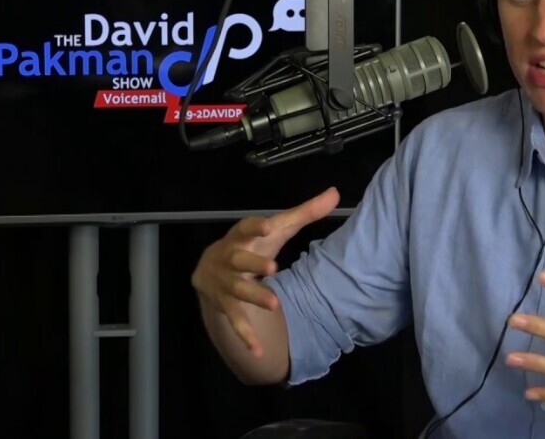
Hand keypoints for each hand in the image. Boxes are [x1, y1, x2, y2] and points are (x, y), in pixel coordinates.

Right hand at [191, 187, 339, 356]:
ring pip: (238, 291)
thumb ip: (304, 212)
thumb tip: (335, 192)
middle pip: (239, 261)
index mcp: (241, 235)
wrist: (209, 268)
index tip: (271, 225)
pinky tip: (259, 352)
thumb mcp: (276, 228)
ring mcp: (225, 283)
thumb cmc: (252, 243)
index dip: (257, 226)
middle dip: (254, 265)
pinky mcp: (224, 304)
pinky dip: (246, 337)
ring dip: (255, 298)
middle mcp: (229, 257)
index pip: (248, 227)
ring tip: (275, 305)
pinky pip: (235, 321)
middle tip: (274, 269)